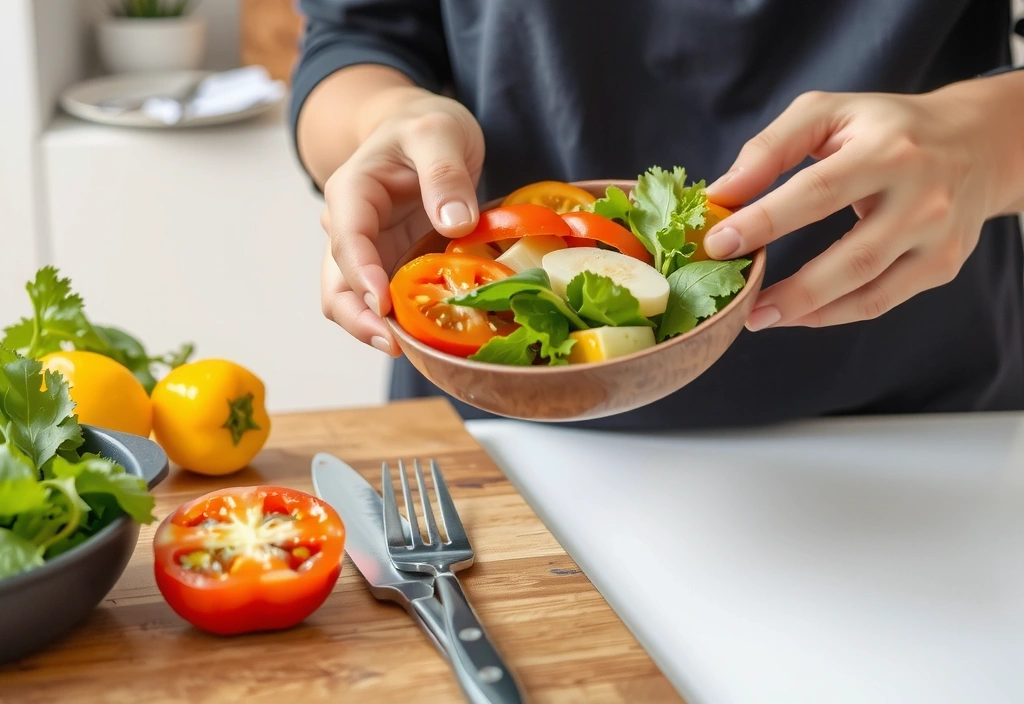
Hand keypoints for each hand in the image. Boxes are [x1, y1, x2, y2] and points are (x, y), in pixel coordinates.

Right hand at [319, 91, 484, 354]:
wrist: (422, 128)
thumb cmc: (425, 126)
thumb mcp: (440, 132)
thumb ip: (445, 173)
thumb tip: (453, 223)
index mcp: (352, 191)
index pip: (347, 238)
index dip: (361, 274)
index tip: (383, 303)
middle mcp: (349, 227)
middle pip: (338, 285)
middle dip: (361, 318)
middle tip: (397, 345)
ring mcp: (368, 253)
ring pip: (354, 302)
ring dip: (377, 328)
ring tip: (413, 351)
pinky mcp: (389, 267)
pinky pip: (386, 303)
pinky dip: (402, 322)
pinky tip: (430, 337)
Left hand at [702, 74, 1023, 330]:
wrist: (978, 143)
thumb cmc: (886, 128)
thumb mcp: (828, 114)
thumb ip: (770, 148)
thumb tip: (722, 194)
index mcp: (887, 150)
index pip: (818, 192)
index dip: (765, 221)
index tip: (718, 243)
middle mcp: (920, 196)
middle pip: (852, 256)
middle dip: (791, 287)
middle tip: (739, 302)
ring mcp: (936, 237)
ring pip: (868, 289)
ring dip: (808, 311)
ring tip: (759, 317)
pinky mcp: (943, 265)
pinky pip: (881, 301)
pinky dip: (834, 314)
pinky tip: (798, 314)